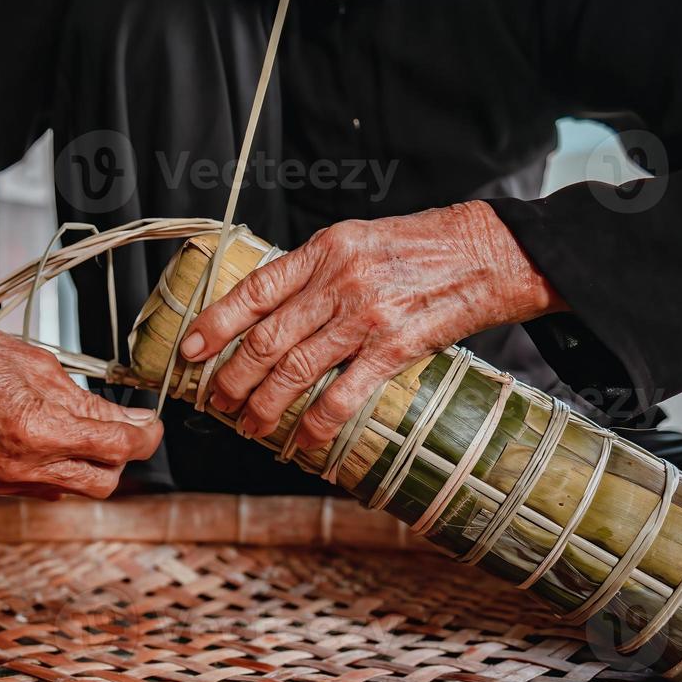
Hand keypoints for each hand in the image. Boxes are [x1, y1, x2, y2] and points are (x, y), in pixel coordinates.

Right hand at [0, 297, 162, 499]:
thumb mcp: (51, 372)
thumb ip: (95, 406)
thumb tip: (135, 424)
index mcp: (39, 429)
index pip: (116, 449)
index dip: (145, 439)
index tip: (152, 428)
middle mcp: (22, 465)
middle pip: (102, 482)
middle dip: (121, 458)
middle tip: (126, 432)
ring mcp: (5, 480)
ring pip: (74, 489)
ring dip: (90, 465)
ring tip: (85, 432)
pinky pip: (44, 489)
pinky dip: (59, 470)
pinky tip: (54, 444)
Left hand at [180, 201, 565, 451]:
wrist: (491, 252)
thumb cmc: (424, 247)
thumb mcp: (360, 240)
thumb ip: (319, 271)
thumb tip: (275, 309)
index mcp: (324, 250)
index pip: (254, 291)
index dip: (216, 324)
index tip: (190, 350)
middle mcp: (339, 281)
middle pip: (266, 338)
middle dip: (233, 377)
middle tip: (217, 401)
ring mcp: (366, 315)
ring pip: (296, 370)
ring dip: (267, 405)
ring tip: (251, 426)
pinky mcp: (396, 346)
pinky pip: (345, 394)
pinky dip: (319, 423)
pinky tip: (306, 442)